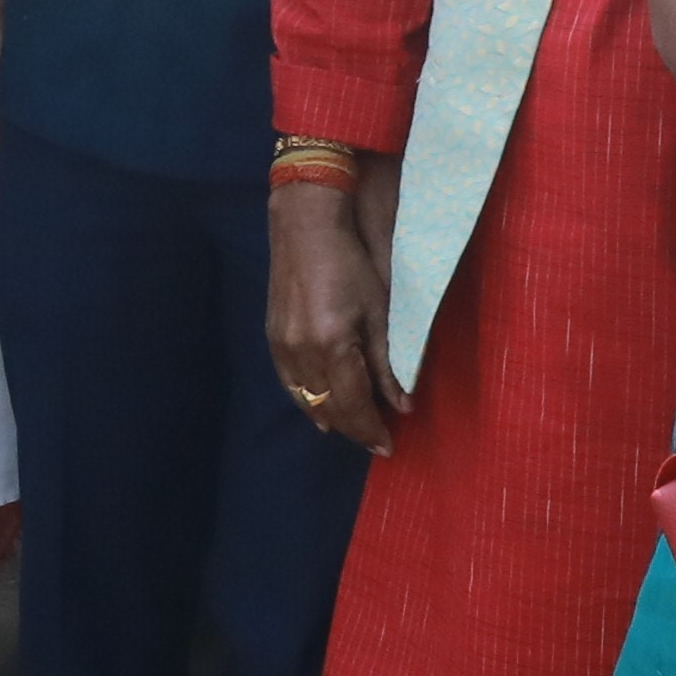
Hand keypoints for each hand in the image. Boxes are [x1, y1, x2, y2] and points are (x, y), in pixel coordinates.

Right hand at [265, 157, 403, 447]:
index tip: (387, 447)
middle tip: (377, 441)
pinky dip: (309, 402)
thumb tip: (403, 404)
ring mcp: (282, 347)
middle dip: (355, 429)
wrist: (305, 228)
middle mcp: (302, 353)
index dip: (371, 430)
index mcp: (333, 346)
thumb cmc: (351, 263)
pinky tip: (321, 408)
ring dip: (332, 419)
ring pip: (307, 402)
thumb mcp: (379, 312)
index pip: (354, 405)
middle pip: (330, 410)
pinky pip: (290, 385)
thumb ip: (387, 363)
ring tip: (354, 428)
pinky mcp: (272, 338)